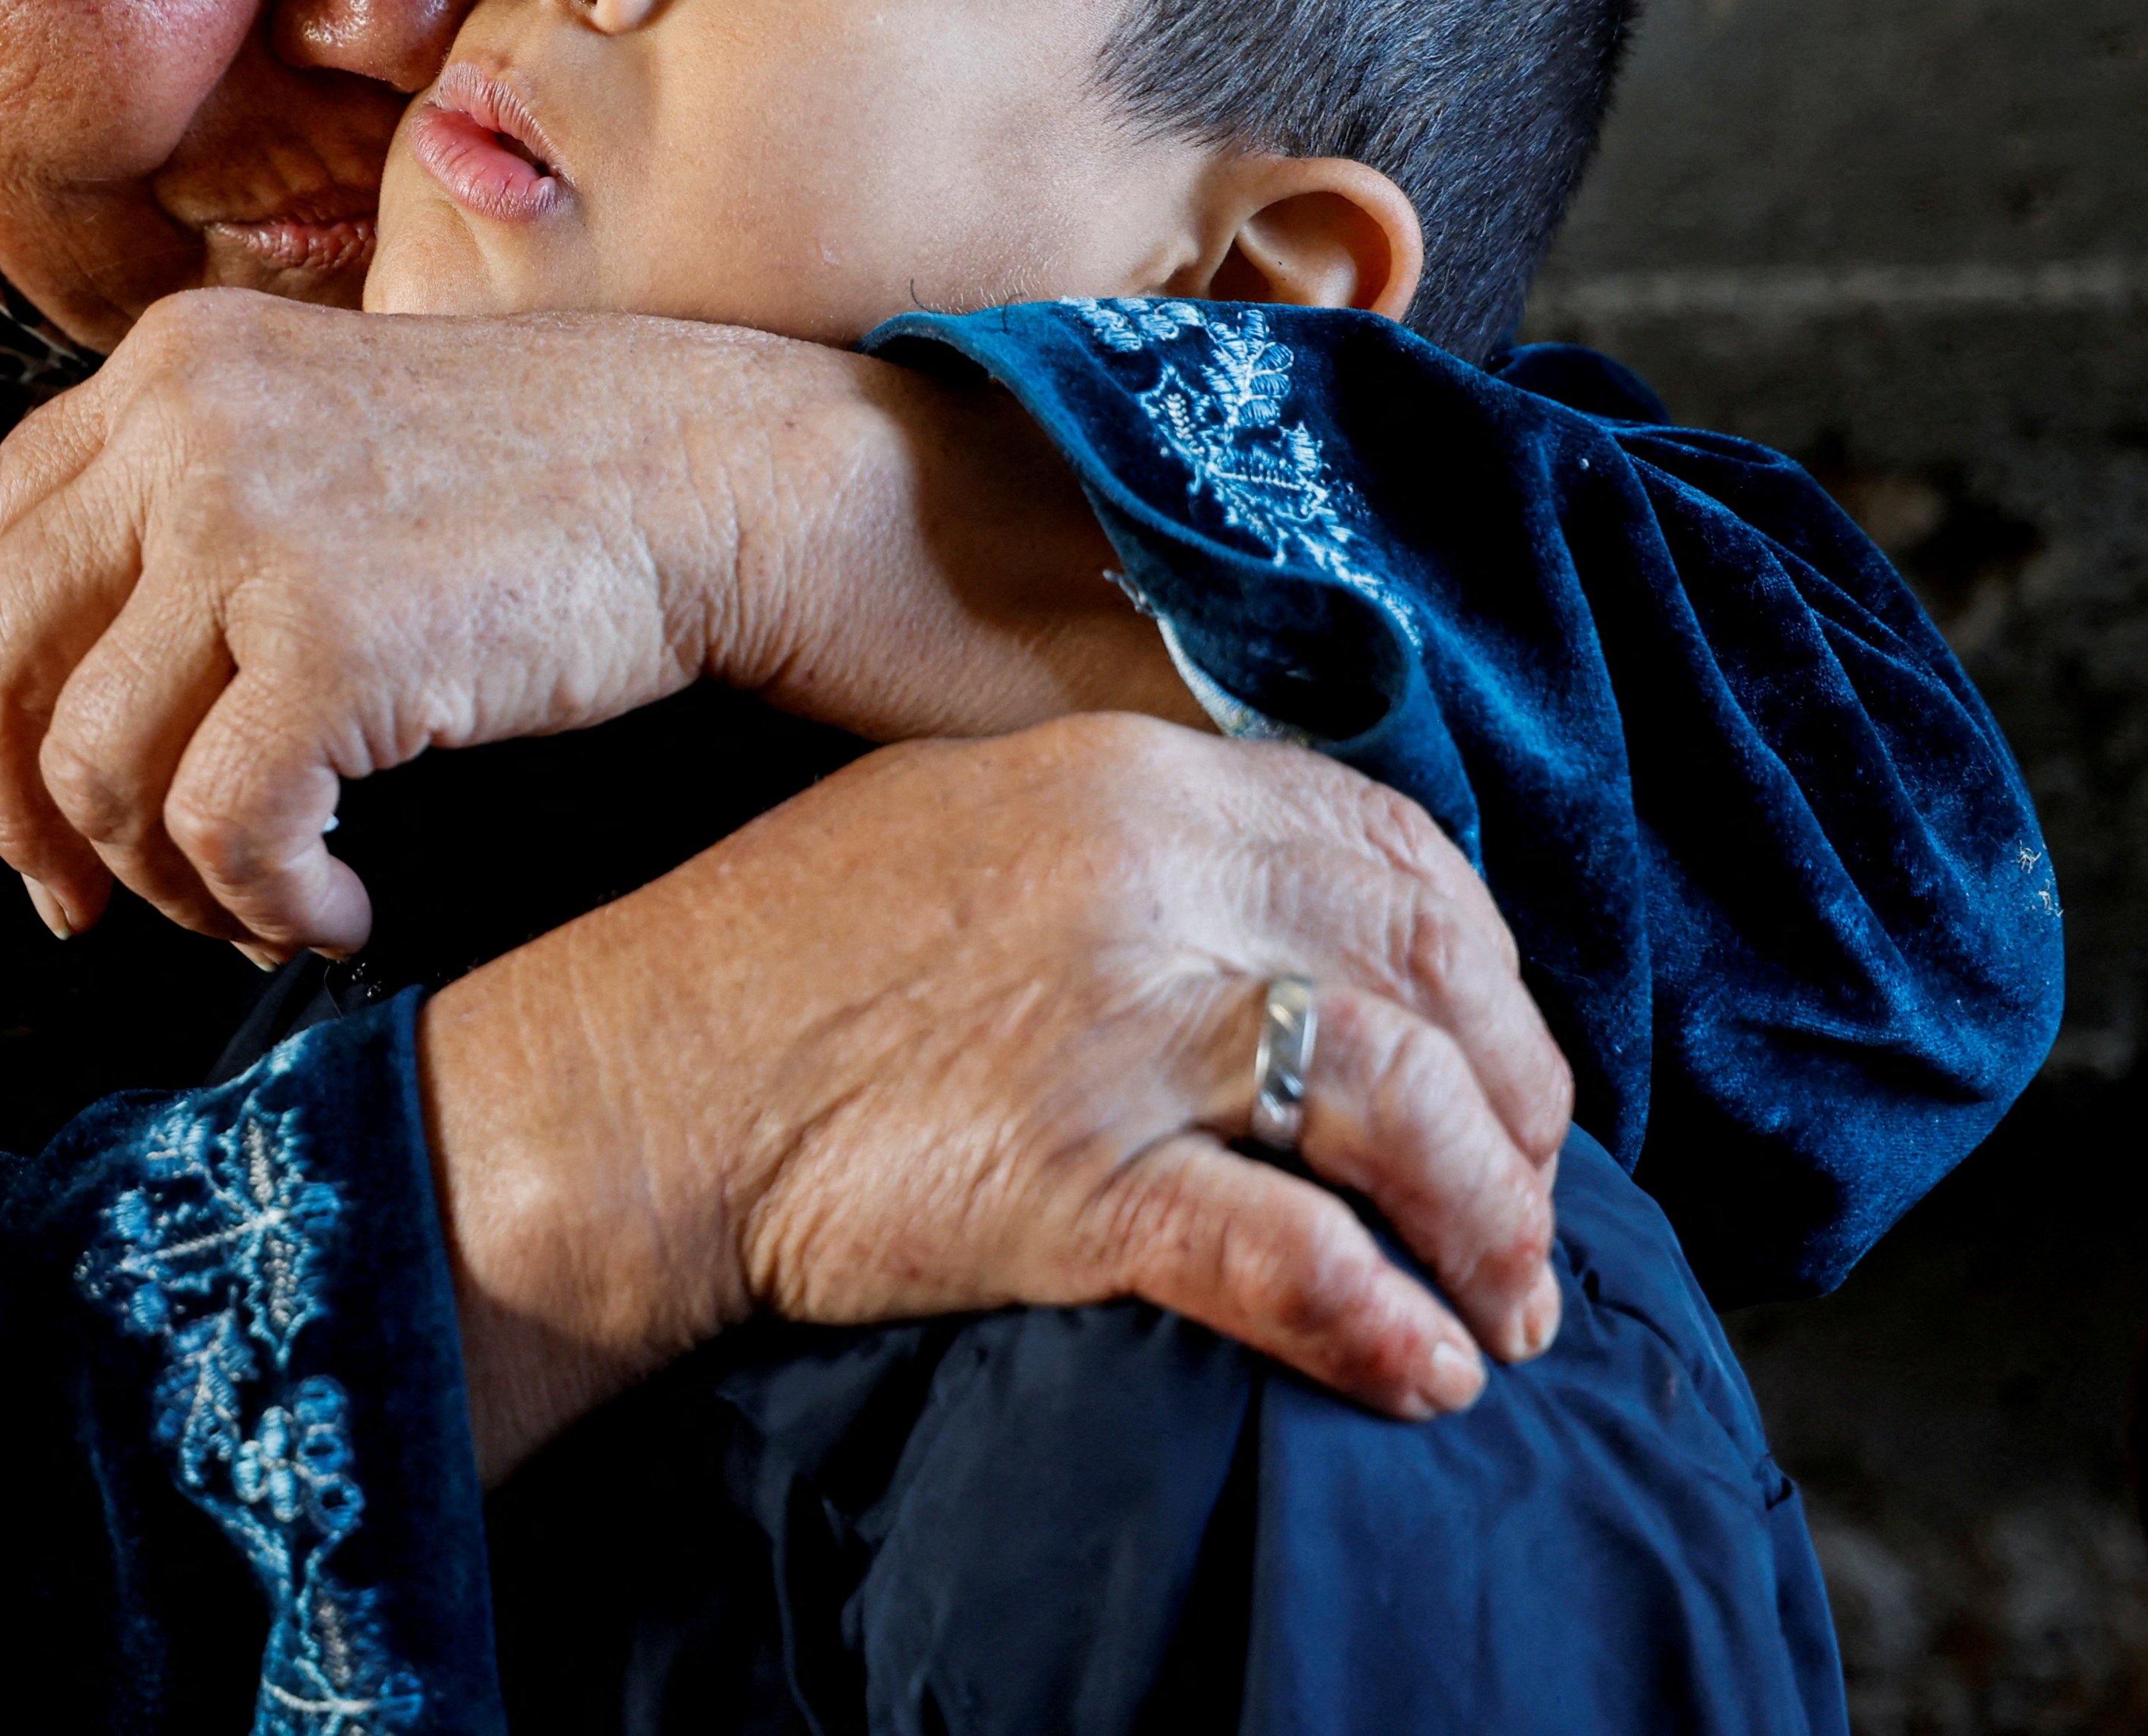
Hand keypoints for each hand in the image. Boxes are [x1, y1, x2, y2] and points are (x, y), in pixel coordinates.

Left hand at [0, 287, 1189, 952]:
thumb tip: (74, 687)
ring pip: (101, 764)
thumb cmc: (551, 482)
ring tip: (262, 907)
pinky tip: (341, 912)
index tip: (29, 807)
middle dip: (30, 816)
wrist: (736, 477)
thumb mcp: (327, 437)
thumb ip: (194, 510)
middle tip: (90, 908)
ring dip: (172, 880)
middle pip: (5, 664)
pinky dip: (269, 904)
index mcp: (169, 366)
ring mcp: (250, 523)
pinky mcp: (332, 637)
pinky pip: (224, 829)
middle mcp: (183, 424)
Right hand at [422, 716, 1574, 1474]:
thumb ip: (1130, 844)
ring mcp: (1110, 1020)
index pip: (1390, 847)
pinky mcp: (1069, 1172)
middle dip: (1517, 1107)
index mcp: (1122, 775)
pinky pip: (1284, 1250)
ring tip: (1500, 1313)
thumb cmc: (771, 967)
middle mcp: (1141, 872)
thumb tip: (1289, 925)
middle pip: (1424, 970)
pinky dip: (1377, 1320)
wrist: (622, 1084)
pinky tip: (1423, 1372)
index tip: (1501, 1065)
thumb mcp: (960, 826)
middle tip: (1525, 1215)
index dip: (1483, 970)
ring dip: (1484, 1222)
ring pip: (1393, 1098)